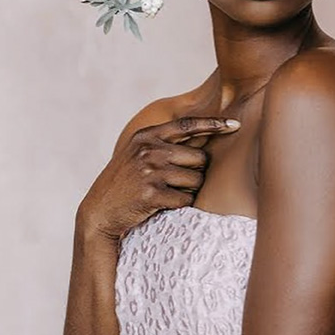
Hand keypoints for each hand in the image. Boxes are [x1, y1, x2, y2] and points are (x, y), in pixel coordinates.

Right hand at [75, 116, 240, 242]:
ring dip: (189, 190)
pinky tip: (164, 205)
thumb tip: (203, 136)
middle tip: (179, 182)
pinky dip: (181, 204)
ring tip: (168, 193)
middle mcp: (149, 149)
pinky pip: (186, 199)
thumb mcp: (138, 152)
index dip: (213, 124)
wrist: (99, 211)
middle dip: (197, 172)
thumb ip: (164, 142)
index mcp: (147, 135)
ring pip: (195, 180)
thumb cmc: (126, 182)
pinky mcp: (152, 194)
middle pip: (199, 158)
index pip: (188, 125)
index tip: (234, 124)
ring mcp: (150, 171)